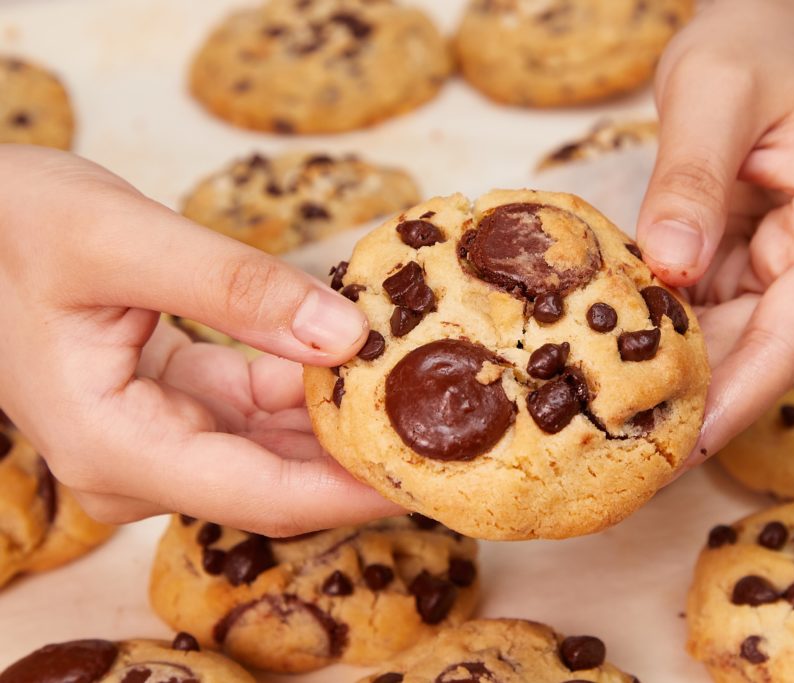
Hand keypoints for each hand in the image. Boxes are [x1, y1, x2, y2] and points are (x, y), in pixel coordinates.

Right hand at [0, 146, 403, 534]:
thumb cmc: (9, 226)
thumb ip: (238, 290)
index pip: (266, 495)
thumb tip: (346, 337)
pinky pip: (254, 409)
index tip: (435, 477)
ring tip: (422, 391)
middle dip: (362, 455)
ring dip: (340, 418)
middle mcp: (136, 463)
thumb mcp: (123, 241)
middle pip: (278, 481)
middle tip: (452, 428)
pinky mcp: (171, 407)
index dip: (357, 491)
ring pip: (273, 447)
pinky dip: (306, 385)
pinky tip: (358, 357)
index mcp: (116, 448)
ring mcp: (154, 439)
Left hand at [636, 0, 793, 459]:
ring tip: (600, 412)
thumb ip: (692, 177)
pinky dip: (663, 338)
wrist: (771, 41)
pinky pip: (709, 321)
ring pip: (730, 347)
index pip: (793, 334)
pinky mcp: (755, 275)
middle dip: (691, 399)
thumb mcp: (714, 93)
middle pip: (758, 354)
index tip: (681, 448)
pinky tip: (612, 359)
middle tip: (615, 447)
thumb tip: (670, 267)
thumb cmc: (755, 52)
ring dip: (671, 374)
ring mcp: (793, 275)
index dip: (735, 397)